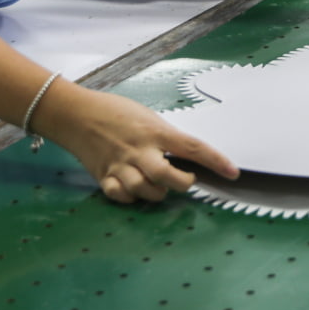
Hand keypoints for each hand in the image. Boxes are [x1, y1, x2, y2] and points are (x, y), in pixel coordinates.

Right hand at [35, 83, 239, 203]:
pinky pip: (121, 196)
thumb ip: (165, 137)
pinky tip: (135, 190)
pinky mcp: (103, 176)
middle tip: (186, 178)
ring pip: (145, 190)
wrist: (76, 114)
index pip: (193, 147)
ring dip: (157, 192)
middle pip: (167, 175)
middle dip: (182, 183)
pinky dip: (131, 198)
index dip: (216, 160)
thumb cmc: (116, 111)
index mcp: (155, 132)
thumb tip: (187, 156)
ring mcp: (120, 165)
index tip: (233, 172)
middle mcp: (139, 150)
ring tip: (160, 184)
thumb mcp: (148, 117)